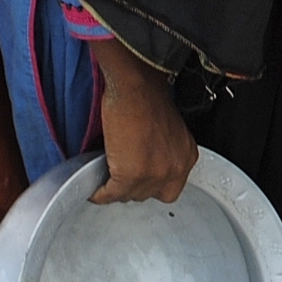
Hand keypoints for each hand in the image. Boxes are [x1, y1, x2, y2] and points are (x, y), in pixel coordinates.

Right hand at [89, 37, 196, 204]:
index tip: (138, 182)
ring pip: (131, 196)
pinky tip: (95, 189)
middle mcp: (176, 168)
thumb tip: (146, 161)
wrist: (136, 86)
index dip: (151, 185)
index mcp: (187, 155)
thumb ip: (164, 150)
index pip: (170, 186)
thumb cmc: (148, 95)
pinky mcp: (131, 175)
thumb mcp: (168, 129)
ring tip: (106, 181)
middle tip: (120, 179)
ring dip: (117, 191)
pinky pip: (112, 194)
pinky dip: (101, 194)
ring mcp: (154, 174)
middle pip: (151, 194)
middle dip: (134, 189)